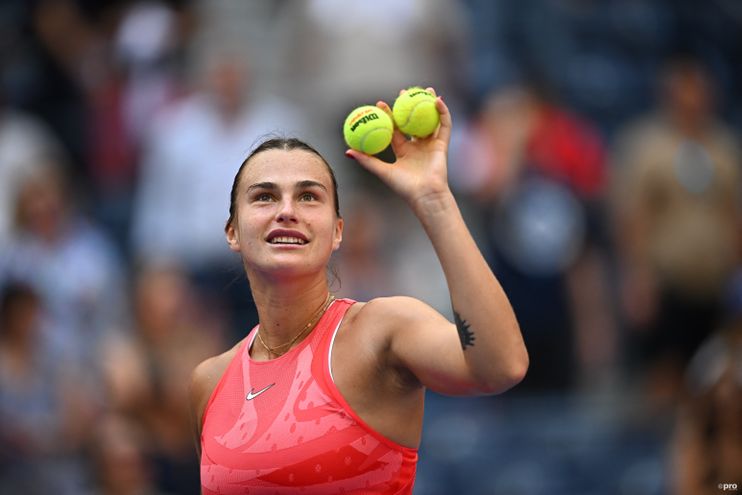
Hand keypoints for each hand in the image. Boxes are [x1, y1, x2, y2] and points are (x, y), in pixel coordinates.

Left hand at [345, 88, 452, 211]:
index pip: (395, 129)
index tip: (381, 103)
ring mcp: (430, 145)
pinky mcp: (442, 145)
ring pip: (431, 120)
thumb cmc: (403, 187)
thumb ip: (367, 160)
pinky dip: (443, 113)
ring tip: (426, 90)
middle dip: (409, 106)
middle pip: (413, 122)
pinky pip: (444, 125)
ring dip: (429, 104)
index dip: (388, 116)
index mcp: (403, 151)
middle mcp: (417, 147)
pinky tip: (438, 101)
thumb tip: (347, 151)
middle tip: (403, 92)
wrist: (425, 195)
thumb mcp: (382, 171)